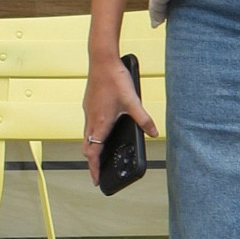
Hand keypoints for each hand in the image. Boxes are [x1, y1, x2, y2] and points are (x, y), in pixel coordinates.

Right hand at [82, 54, 157, 183]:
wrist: (102, 59)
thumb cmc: (114, 78)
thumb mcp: (133, 101)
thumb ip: (143, 119)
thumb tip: (153, 133)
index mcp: (100, 122)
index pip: (93, 152)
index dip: (94, 168)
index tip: (96, 179)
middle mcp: (91, 118)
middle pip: (87, 147)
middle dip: (92, 161)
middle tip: (98, 171)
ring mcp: (88, 111)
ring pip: (86, 135)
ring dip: (92, 147)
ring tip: (99, 155)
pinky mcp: (89, 103)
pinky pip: (88, 124)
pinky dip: (93, 134)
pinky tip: (102, 130)